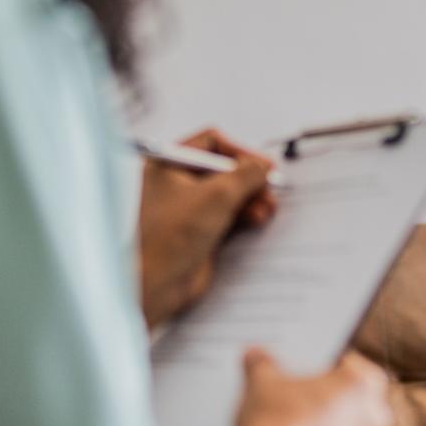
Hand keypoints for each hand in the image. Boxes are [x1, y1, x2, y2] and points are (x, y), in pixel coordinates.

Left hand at [138, 127, 277, 328]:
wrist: (156, 283)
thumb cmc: (170, 237)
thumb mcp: (217, 195)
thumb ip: (246, 174)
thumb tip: (263, 165)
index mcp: (168, 163)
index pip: (211, 142)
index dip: (240, 152)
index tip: (262, 165)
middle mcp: (176, 183)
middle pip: (224, 169)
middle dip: (249, 179)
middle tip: (269, 188)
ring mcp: (188, 208)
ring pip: (229, 194)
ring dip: (252, 198)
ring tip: (267, 208)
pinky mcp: (199, 231)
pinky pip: (229, 215)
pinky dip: (246, 215)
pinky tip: (259, 219)